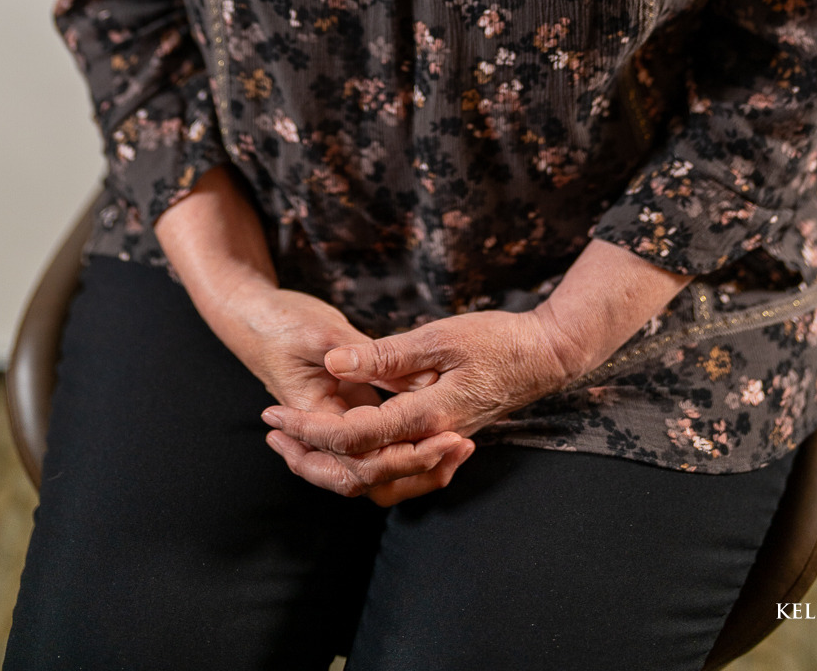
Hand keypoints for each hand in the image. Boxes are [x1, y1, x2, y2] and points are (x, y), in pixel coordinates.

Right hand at [152, 172, 470, 506]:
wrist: (253, 314)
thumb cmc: (280, 320)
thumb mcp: (320, 331)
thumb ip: (360, 355)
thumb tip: (404, 376)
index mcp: (315, 415)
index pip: (359, 458)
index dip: (403, 457)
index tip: (445, 442)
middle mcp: (325, 429)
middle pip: (368, 475)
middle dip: (415, 470)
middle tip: (459, 447)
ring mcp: (336, 421)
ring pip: (373, 467)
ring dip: (412, 467)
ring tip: (456, 449)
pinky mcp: (347, 408)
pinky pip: (376, 443)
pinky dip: (405, 447)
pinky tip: (437, 436)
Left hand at [262, 307, 574, 502]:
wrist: (544, 356)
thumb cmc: (495, 339)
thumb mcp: (438, 336)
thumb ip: (385, 355)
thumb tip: (333, 362)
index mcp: (426, 417)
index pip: (353, 437)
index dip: (307, 427)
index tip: (272, 412)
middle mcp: (431, 443)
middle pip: (358, 471)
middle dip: (309, 455)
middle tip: (272, 432)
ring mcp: (439, 447)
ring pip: (378, 481)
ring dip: (334, 467)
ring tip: (296, 445)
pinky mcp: (442, 443)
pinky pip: (398, 473)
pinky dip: (367, 468)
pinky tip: (345, 448)